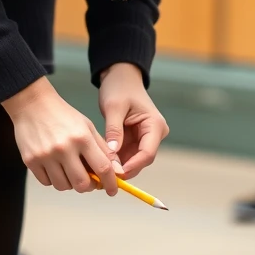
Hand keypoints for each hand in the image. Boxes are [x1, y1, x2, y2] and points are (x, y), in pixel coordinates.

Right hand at [3, 77, 118, 194]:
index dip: (110, 183)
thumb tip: (116, 170)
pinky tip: (55, 168)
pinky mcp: (30, 161)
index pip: (102, 168)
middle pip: (82, 184)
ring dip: (70, 184)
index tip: (112, 190)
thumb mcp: (87, 126)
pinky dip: (54, 180)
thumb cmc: (62, 115)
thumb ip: (103, 148)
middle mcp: (64, 148)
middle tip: (89, 181)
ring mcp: (46, 156)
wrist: (32, 104)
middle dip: (89, 187)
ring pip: (63, 186)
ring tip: (70, 171)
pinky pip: (46, 182)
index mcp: (82, 138)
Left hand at [98, 63, 168, 178]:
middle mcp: (155, 134)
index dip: (132, 166)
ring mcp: (146, 138)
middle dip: (124, 169)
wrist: (121, 77)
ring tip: (99, 172)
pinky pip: (126, 155)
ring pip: (133, 160)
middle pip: (142, 160)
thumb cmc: (119, 88)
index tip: (116, 174)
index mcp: (155, 125)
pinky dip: (115, 160)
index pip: (147, 153)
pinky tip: (101, 164)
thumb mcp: (114, 107)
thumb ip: (114, 131)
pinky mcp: (136, 140)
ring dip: (118, 167)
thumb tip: (113, 156)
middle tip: (104, 177)